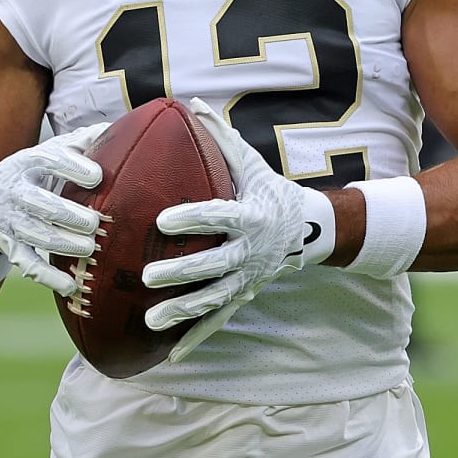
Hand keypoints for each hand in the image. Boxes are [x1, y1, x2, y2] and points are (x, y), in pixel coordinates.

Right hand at [0, 122, 108, 296]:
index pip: (48, 160)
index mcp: (27, 162)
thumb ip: (80, 142)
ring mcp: (10, 221)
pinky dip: (48, 277)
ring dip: (64, 244)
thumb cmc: (31, 174)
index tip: (97, 176)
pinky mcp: (9, 246)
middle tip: (94, 222)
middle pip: (41, 204)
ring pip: (36, 236)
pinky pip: (28, 264)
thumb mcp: (48, 152)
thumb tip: (117, 128)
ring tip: (90, 248)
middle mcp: (15, 191)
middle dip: (69, 215)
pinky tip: (71, 285)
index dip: (71, 168)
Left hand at [143, 98, 331, 361]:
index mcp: (251, 215)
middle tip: (148, 275)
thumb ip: (220, 137)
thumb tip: (188, 102)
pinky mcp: (244, 295)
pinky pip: (219, 320)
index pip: (218, 216)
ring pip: (214, 298)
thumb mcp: (251, 162)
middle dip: (181, 272)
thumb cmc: (269, 189)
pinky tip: (170, 355)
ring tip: (151, 319)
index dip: (192, 218)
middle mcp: (250, 250)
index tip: (161, 219)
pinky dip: (196, 338)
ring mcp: (248, 277)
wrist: (310, 230)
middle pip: (214, 264)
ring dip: (183, 311)